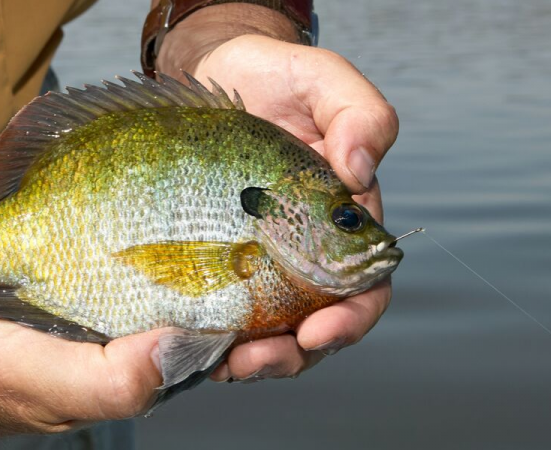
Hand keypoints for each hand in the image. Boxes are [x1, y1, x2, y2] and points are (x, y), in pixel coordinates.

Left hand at [157, 8, 398, 381]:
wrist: (218, 73)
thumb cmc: (279, 78)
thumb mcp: (325, 81)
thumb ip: (360, 116)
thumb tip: (361, 169)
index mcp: (344, 222)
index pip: (363, 286)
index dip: (350, 319)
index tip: (318, 332)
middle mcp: (305, 249)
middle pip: (313, 323)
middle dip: (291, 355)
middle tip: (255, 361)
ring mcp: (259, 256)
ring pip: (266, 327)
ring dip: (250, 356)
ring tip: (221, 364)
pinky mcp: (217, 254)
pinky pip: (219, 304)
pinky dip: (210, 331)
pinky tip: (187, 339)